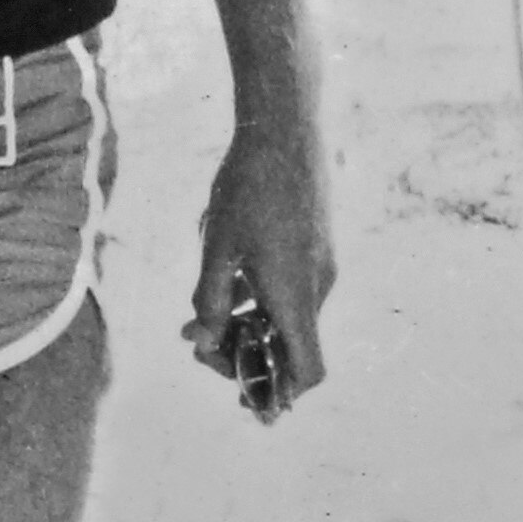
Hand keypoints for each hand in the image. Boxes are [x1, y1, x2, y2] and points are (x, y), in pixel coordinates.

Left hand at [186, 111, 333, 414]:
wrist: (285, 129)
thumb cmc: (247, 189)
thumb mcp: (216, 250)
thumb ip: (211, 304)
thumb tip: (206, 343)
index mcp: (294, 295)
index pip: (308, 370)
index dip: (281, 392)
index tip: (245, 392)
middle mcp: (318, 287)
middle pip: (291, 348)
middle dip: (246, 353)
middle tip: (200, 340)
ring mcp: (323, 266)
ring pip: (290, 317)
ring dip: (252, 324)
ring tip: (208, 305)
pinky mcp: (319, 248)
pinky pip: (294, 291)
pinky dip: (265, 299)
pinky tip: (233, 275)